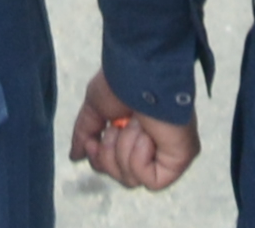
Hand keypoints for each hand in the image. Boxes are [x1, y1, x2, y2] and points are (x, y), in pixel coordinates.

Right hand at [73, 78, 197, 190]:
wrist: (138, 73)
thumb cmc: (121, 81)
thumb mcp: (96, 108)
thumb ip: (86, 133)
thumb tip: (75, 156)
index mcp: (135, 133)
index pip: (113, 166)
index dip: (100, 159)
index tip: (93, 142)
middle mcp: (153, 145)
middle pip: (122, 177)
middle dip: (110, 155)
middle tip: (116, 128)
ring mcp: (167, 153)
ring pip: (133, 180)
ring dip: (125, 148)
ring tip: (134, 124)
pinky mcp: (179, 159)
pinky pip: (151, 181)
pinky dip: (140, 158)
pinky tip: (145, 135)